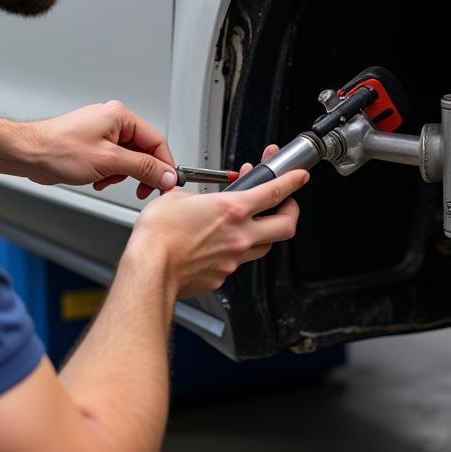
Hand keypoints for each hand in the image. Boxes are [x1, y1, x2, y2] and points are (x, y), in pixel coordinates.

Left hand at [23, 101, 175, 198]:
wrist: (28, 154)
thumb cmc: (58, 149)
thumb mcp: (109, 161)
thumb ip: (143, 168)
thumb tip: (166, 174)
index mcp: (120, 116)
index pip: (156, 141)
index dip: (165, 165)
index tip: (168, 183)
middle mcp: (113, 121)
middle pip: (143, 151)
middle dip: (139, 172)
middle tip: (142, 189)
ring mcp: (102, 134)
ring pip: (128, 159)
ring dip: (121, 175)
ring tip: (106, 180)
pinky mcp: (93, 146)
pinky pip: (113, 162)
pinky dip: (109, 174)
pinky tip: (97, 179)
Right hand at [125, 148, 307, 299]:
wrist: (150, 270)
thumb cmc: (158, 237)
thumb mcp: (175, 198)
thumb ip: (192, 196)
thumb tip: (191, 199)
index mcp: (232, 209)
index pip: (275, 191)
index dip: (293, 181)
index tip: (300, 176)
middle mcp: (239, 235)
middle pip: (286, 225)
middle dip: (292, 211)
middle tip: (286, 204)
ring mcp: (234, 257)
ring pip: (266, 246)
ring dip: (266, 233)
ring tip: (256, 224)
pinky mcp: (223, 275)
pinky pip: (239, 262)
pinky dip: (236, 252)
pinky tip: (223, 246)